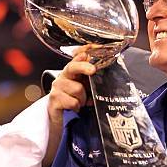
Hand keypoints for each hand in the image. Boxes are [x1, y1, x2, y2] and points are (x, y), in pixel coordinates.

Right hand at [43, 45, 96, 166]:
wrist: (59, 119)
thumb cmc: (75, 101)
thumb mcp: (86, 89)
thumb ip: (93, 79)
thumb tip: (112, 70)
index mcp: (72, 71)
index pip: (78, 56)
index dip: (86, 50)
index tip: (94, 46)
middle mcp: (63, 76)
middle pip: (73, 67)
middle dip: (84, 67)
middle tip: (93, 71)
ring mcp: (57, 87)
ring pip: (77, 89)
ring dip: (82, 98)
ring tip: (80, 102)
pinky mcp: (54, 100)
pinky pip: (72, 102)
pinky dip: (76, 106)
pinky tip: (75, 108)